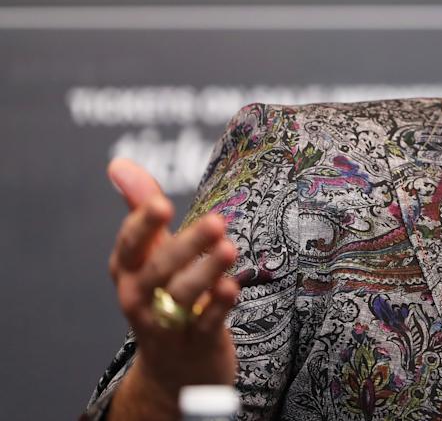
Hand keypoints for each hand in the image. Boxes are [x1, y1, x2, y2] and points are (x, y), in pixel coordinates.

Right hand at [106, 158, 238, 418]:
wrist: (175, 367)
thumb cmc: (162, 295)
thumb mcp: (150, 254)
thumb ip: (140, 209)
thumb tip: (119, 163)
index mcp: (128, 272)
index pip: (129, 246)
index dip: (142, 225)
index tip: (160, 203)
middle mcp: (142, 298)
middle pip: (159, 271)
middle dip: (186, 246)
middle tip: (216, 222)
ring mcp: (168, 323)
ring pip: (184, 296)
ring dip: (207, 271)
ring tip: (228, 248)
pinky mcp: (197, 342)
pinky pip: (207, 322)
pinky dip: (218, 305)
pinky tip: (232, 286)